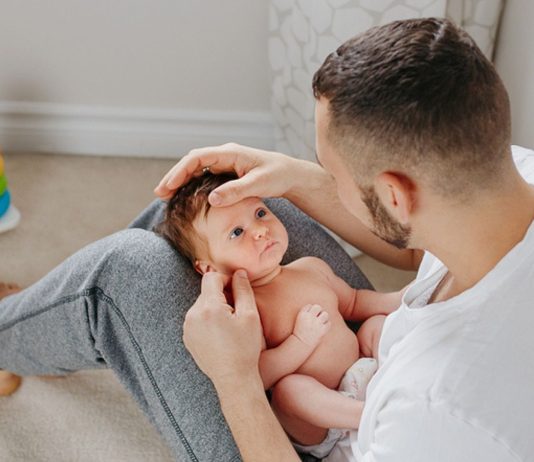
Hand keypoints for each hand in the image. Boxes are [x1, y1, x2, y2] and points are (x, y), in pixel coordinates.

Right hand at [154, 143, 299, 203]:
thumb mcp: (258, 184)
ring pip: (196, 169)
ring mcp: (224, 163)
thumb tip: (211, 200)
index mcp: (230, 153)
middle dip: (174, 177)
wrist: (290, 175)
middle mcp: (224, 155)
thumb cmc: (277, 176)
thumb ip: (236, 191)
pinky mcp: (227, 172)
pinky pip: (204, 176)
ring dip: (181, 181)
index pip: (197, 158)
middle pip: (191, 162)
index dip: (180, 171)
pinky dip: (192, 185)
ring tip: (166, 197)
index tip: (167, 187)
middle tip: (159, 194)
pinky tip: (185, 197)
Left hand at [183, 269, 263, 388]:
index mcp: (209, 308)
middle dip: (221, 295)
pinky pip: (197, 318)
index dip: (226, 279)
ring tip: (229, 324)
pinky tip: (220, 333)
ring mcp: (187, 327)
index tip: (237, 290)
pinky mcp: (187, 337)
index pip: (212, 278)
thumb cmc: (245, 347)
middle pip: (206, 291)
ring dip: (214, 307)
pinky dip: (208, 319)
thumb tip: (239, 272)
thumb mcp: (250, 315)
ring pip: (202, 304)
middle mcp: (193, 315)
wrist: (233, 378)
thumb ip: (243, 289)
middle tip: (237, 310)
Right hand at [292, 304, 330, 349]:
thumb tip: (318, 309)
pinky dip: (327, 325)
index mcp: (302, 314)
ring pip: (325, 314)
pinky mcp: (322, 330)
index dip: (311, 310)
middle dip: (318, 311)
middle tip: (317, 318)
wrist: (301, 344)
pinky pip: (329, 323)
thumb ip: (307, 313)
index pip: (309, 305)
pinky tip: (323, 328)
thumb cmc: (300, 332)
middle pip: (318, 307)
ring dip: (324, 317)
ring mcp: (316, 324)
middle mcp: (309, 317)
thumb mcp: (300, 320)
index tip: (310, 316)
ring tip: (321, 322)